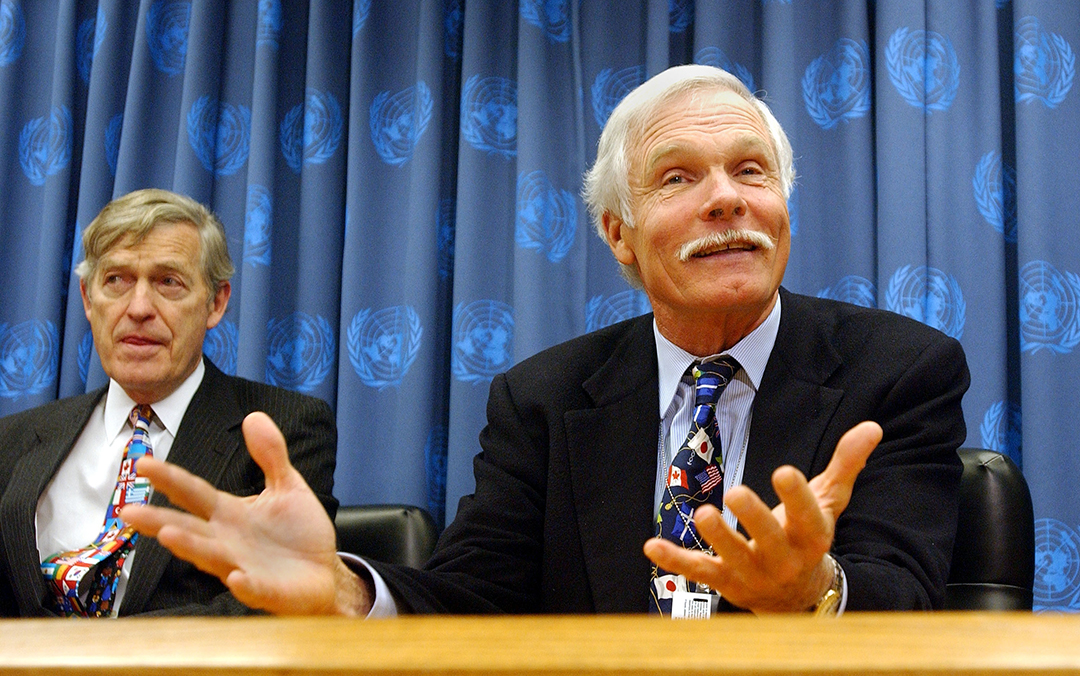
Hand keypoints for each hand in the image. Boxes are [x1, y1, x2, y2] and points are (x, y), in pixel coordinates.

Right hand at [121, 411, 370, 615]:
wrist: (324, 572)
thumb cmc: (299, 532)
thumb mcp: (287, 486)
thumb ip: (270, 455)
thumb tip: (253, 416)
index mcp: (230, 513)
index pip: (194, 493)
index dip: (170, 479)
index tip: (143, 463)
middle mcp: (228, 541)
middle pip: (189, 528)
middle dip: (160, 521)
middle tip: (129, 512)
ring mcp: (243, 567)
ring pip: (211, 557)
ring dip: (191, 548)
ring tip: (169, 535)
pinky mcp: (266, 591)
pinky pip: (253, 589)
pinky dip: (245, 585)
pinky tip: (236, 577)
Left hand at [643, 420, 882, 612]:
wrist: (798, 598)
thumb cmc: (809, 537)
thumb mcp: (830, 501)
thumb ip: (845, 464)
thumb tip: (871, 427)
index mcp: (812, 538)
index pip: (808, 518)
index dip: (797, 497)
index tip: (784, 471)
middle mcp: (784, 560)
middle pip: (770, 541)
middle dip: (755, 518)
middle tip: (736, 491)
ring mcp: (752, 575)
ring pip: (733, 559)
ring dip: (717, 539)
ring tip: (702, 514)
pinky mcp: (724, 583)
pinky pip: (698, 572)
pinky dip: (675, 561)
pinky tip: (652, 546)